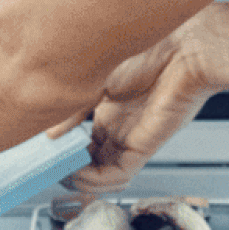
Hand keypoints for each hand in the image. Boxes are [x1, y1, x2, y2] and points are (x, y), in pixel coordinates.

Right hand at [58, 10, 220, 194]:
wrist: (187, 48)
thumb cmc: (153, 48)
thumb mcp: (96, 77)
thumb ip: (71, 107)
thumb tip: (48, 132)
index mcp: (105, 105)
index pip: (78, 137)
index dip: (60, 147)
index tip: (42, 151)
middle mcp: (117, 124)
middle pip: (86, 158)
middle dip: (66, 165)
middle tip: (47, 165)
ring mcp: (130, 138)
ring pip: (100, 172)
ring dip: (79, 177)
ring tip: (62, 171)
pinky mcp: (144, 148)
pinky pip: (117, 176)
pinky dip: (97, 181)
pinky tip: (82, 175)